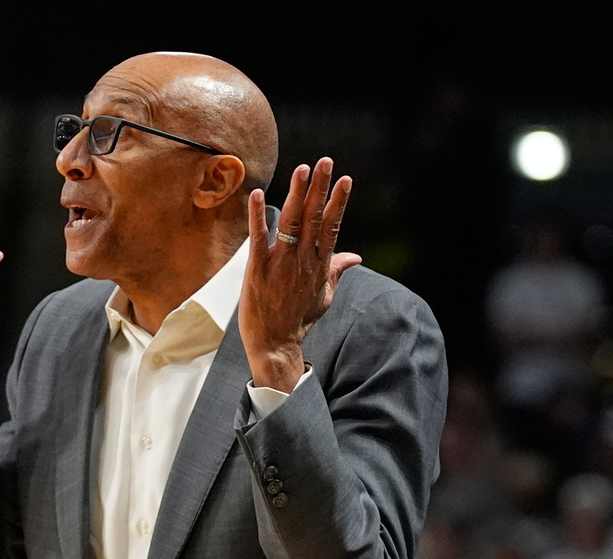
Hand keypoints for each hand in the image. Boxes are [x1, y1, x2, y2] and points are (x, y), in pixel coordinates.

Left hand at [239, 157, 360, 391]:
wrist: (275, 342)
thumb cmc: (299, 319)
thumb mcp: (324, 296)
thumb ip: (337, 271)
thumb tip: (355, 256)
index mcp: (320, 265)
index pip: (332, 226)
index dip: (338, 202)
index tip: (345, 180)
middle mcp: (303, 260)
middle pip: (314, 217)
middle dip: (320, 188)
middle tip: (325, 162)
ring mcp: (280, 263)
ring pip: (292, 222)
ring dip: (297, 194)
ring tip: (302, 169)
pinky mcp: (257, 268)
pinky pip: (258, 237)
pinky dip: (258, 215)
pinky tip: (258, 193)